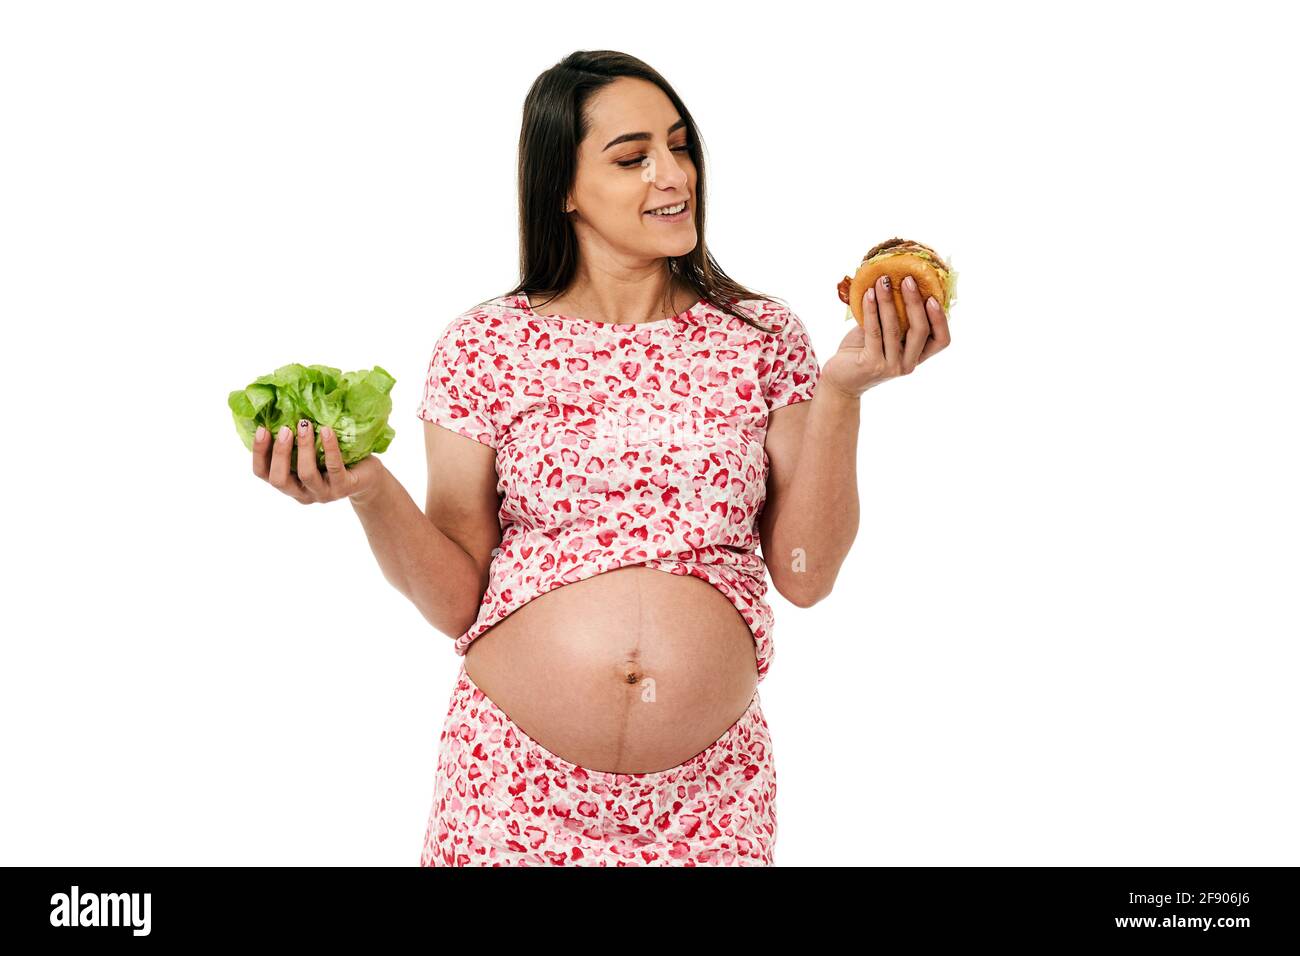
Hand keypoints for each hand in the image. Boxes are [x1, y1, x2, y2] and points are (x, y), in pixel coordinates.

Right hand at [252, 418, 383, 503]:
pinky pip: (334, 467)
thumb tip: (278, 409)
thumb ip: (295, 442)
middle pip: (279, 479)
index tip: (261, 429)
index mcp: (289, 484)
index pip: (263, 473)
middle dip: (279, 453)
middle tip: (284, 429)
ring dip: (303, 447)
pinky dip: (329, 447)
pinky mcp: (344, 487)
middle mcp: (303, 494)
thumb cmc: (334, 460)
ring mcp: (324, 493)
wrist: (368, 477)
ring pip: (306, 474)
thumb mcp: (311, 452)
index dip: (259, 453)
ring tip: (304, 425)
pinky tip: (326, 430)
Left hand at [821, 273, 951, 399]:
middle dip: (914, 302)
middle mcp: (908, 364)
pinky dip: (871, 310)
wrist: (840, 379)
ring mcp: (890, 366)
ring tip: (882, 281)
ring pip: (895, 328)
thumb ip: (895, 317)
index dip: (941, 319)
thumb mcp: (883, 334)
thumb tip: (895, 281)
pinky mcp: (871, 364)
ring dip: (888, 301)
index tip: (932, 297)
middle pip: (921, 331)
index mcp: (917, 356)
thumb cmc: (862, 352)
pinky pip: (874, 331)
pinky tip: (867, 294)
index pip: (941, 340)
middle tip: (907, 279)